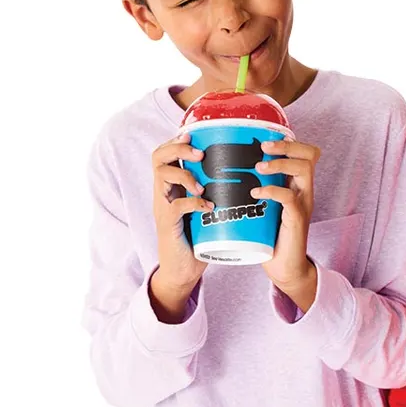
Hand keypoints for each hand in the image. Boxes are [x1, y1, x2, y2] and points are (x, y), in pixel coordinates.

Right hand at [148, 133, 211, 321]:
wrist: (182, 271)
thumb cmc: (197, 238)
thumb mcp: (205, 210)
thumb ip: (216, 192)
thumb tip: (248, 174)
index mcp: (171, 186)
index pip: (164, 154)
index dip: (176, 141)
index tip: (194, 135)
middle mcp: (163, 193)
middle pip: (157, 158)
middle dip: (178, 149)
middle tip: (200, 154)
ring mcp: (162, 208)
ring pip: (162, 176)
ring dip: (185, 174)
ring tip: (202, 183)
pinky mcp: (167, 225)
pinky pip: (176, 206)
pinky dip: (193, 202)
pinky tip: (208, 205)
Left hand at [251, 139, 319, 310]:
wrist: (284, 267)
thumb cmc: (270, 236)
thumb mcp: (265, 206)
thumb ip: (255, 189)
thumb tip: (223, 171)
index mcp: (297, 185)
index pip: (306, 153)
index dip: (290, 142)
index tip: (266, 139)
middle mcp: (304, 191)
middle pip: (309, 155)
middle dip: (286, 146)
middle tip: (263, 147)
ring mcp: (303, 204)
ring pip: (303, 170)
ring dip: (280, 163)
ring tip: (259, 167)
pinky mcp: (297, 220)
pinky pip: (290, 198)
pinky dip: (273, 191)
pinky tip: (256, 193)